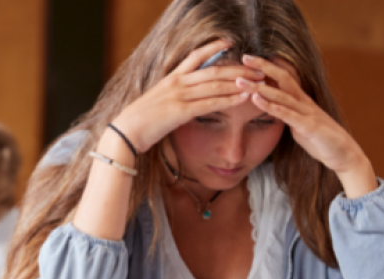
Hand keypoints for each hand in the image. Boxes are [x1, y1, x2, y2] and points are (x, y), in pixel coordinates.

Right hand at [108, 39, 264, 153]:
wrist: (125, 132)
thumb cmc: (139, 122)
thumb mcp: (155, 102)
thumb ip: (170, 96)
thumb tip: (181, 98)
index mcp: (170, 79)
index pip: (195, 57)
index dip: (214, 48)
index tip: (230, 42)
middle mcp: (177, 83)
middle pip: (214, 70)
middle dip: (238, 68)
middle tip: (258, 66)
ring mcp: (179, 96)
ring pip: (215, 85)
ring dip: (239, 82)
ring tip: (258, 81)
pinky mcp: (181, 111)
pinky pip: (211, 103)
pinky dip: (229, 100)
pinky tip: (243, 98)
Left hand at [238, 55, 377, 197]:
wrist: (343, 154)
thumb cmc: (320, 139)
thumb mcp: (299, 122)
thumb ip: (285, 112)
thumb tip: (270, 106)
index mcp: (301, 100)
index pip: (283, 77)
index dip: (267, 66)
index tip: (248, 58)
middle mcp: (304, 102)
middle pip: (283, 78)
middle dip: (263, 67)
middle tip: (244, 58)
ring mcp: (307, 113)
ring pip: (282, 95)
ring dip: (260, 88)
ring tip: (242, 82)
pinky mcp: (308, 127)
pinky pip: (289, 115)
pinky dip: (273, 107)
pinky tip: (258, 101)